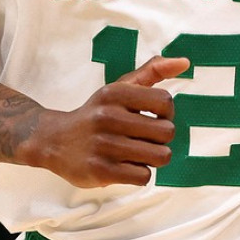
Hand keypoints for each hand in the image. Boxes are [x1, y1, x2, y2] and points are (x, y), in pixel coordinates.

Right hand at [24, 55, 190, 187]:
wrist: (54, 141)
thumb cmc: (97, 114)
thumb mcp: (118, 88)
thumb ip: (151, 72)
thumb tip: (185, 62)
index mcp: (114, 92)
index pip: (166, 102)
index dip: (166, 113)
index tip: (151, 117)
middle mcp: (107, 116)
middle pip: (167, 132)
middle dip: (160, 139)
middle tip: (142, 138)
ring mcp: (103, 144)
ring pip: (161, 156)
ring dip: (153, 158)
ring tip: (135, 152)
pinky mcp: (101, 170)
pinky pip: (144, 176)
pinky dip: (139, 174)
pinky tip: (124, 166)